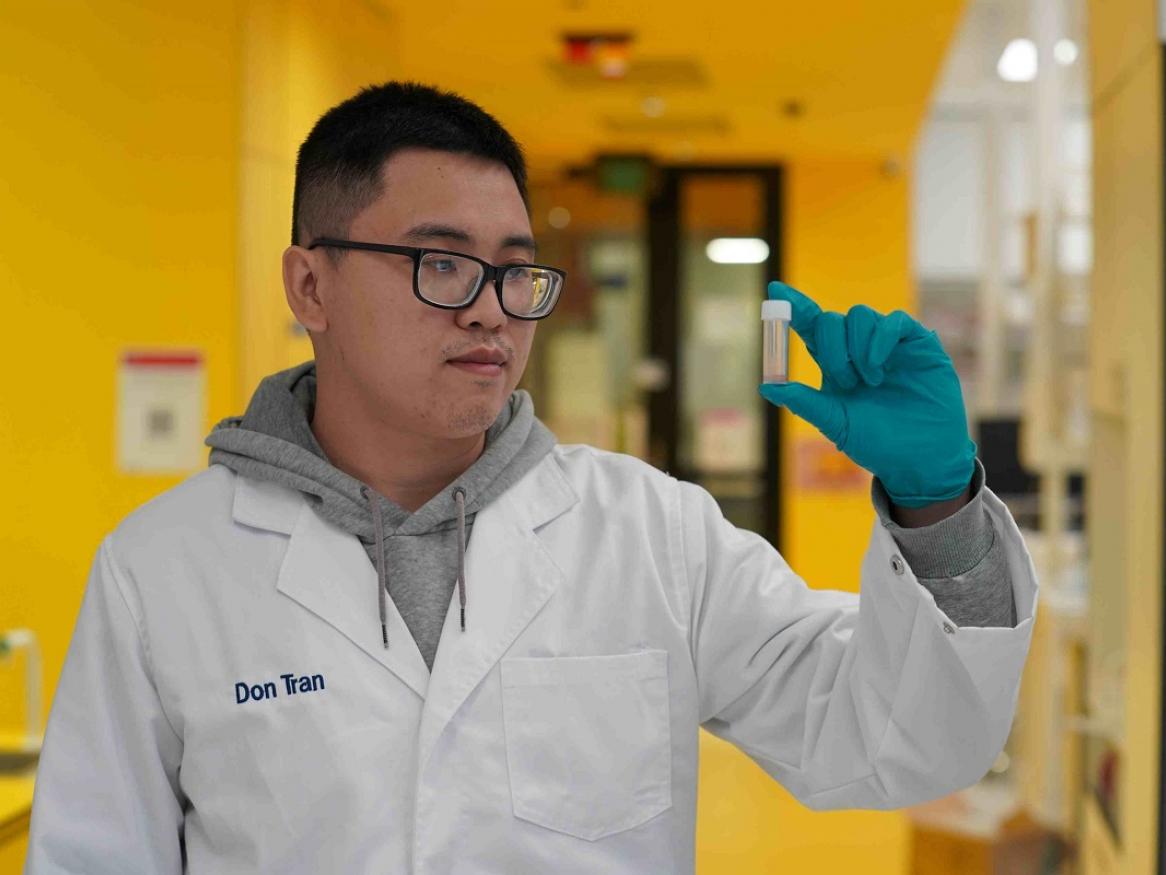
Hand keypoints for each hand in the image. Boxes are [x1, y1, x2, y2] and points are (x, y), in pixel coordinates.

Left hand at [759, 281, 975, 508]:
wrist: (920, 458)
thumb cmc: (877, 443)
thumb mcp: (835, 423)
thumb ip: (804, 402)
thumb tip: (766, 386)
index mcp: (834, 363)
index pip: (810, 326)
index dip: (794, 306)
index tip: (775, 290)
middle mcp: (858, 348)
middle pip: (830, 320)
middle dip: (831, 349)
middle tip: (846, 381)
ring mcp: (887, 344)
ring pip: (860, 316)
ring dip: (856, 348)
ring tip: (871, 381)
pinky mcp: (916, 343)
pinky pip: (894, 321)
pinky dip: (881, 338)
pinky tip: (880, 366)